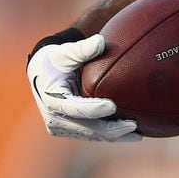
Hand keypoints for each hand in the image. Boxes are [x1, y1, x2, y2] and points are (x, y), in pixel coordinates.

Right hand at [27, 33, 141, 141]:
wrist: (41, 73)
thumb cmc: (56, 60)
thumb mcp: (65, 52)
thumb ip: (82, 49)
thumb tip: (101, 41)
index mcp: (52, 98)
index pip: (75, 107)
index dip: (94, 109)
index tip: (112, 106)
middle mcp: (54, 117)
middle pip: (87, 127)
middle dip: (111, 129)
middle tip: (133, 125)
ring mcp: (61, 127)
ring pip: (91, 135)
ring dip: (114, 136)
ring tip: (137, 134)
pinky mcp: (68, 131)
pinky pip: (91, 135)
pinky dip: (109, 135)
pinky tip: (128, 134)